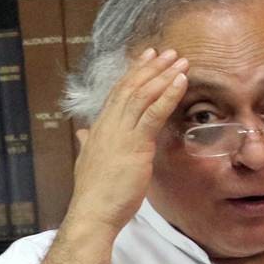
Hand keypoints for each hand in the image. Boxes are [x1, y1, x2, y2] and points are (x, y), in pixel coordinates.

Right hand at [65, 48, 188, 236]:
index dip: (133, 73)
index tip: (147, 57)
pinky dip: (168, 94)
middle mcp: (108, 124)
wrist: (92, 212)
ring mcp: (121, 133)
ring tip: (180, 61)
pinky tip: (181, 82)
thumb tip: (82, 133)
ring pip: (143, 95)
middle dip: (151, 67)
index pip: (117, 92)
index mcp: (99, 128)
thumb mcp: (87, 162)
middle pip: (131, 87)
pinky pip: (154, 113)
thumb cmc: (93, 194)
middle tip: (168, 51)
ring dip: (164, 75)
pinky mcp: (135, 144)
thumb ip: (87, 144)